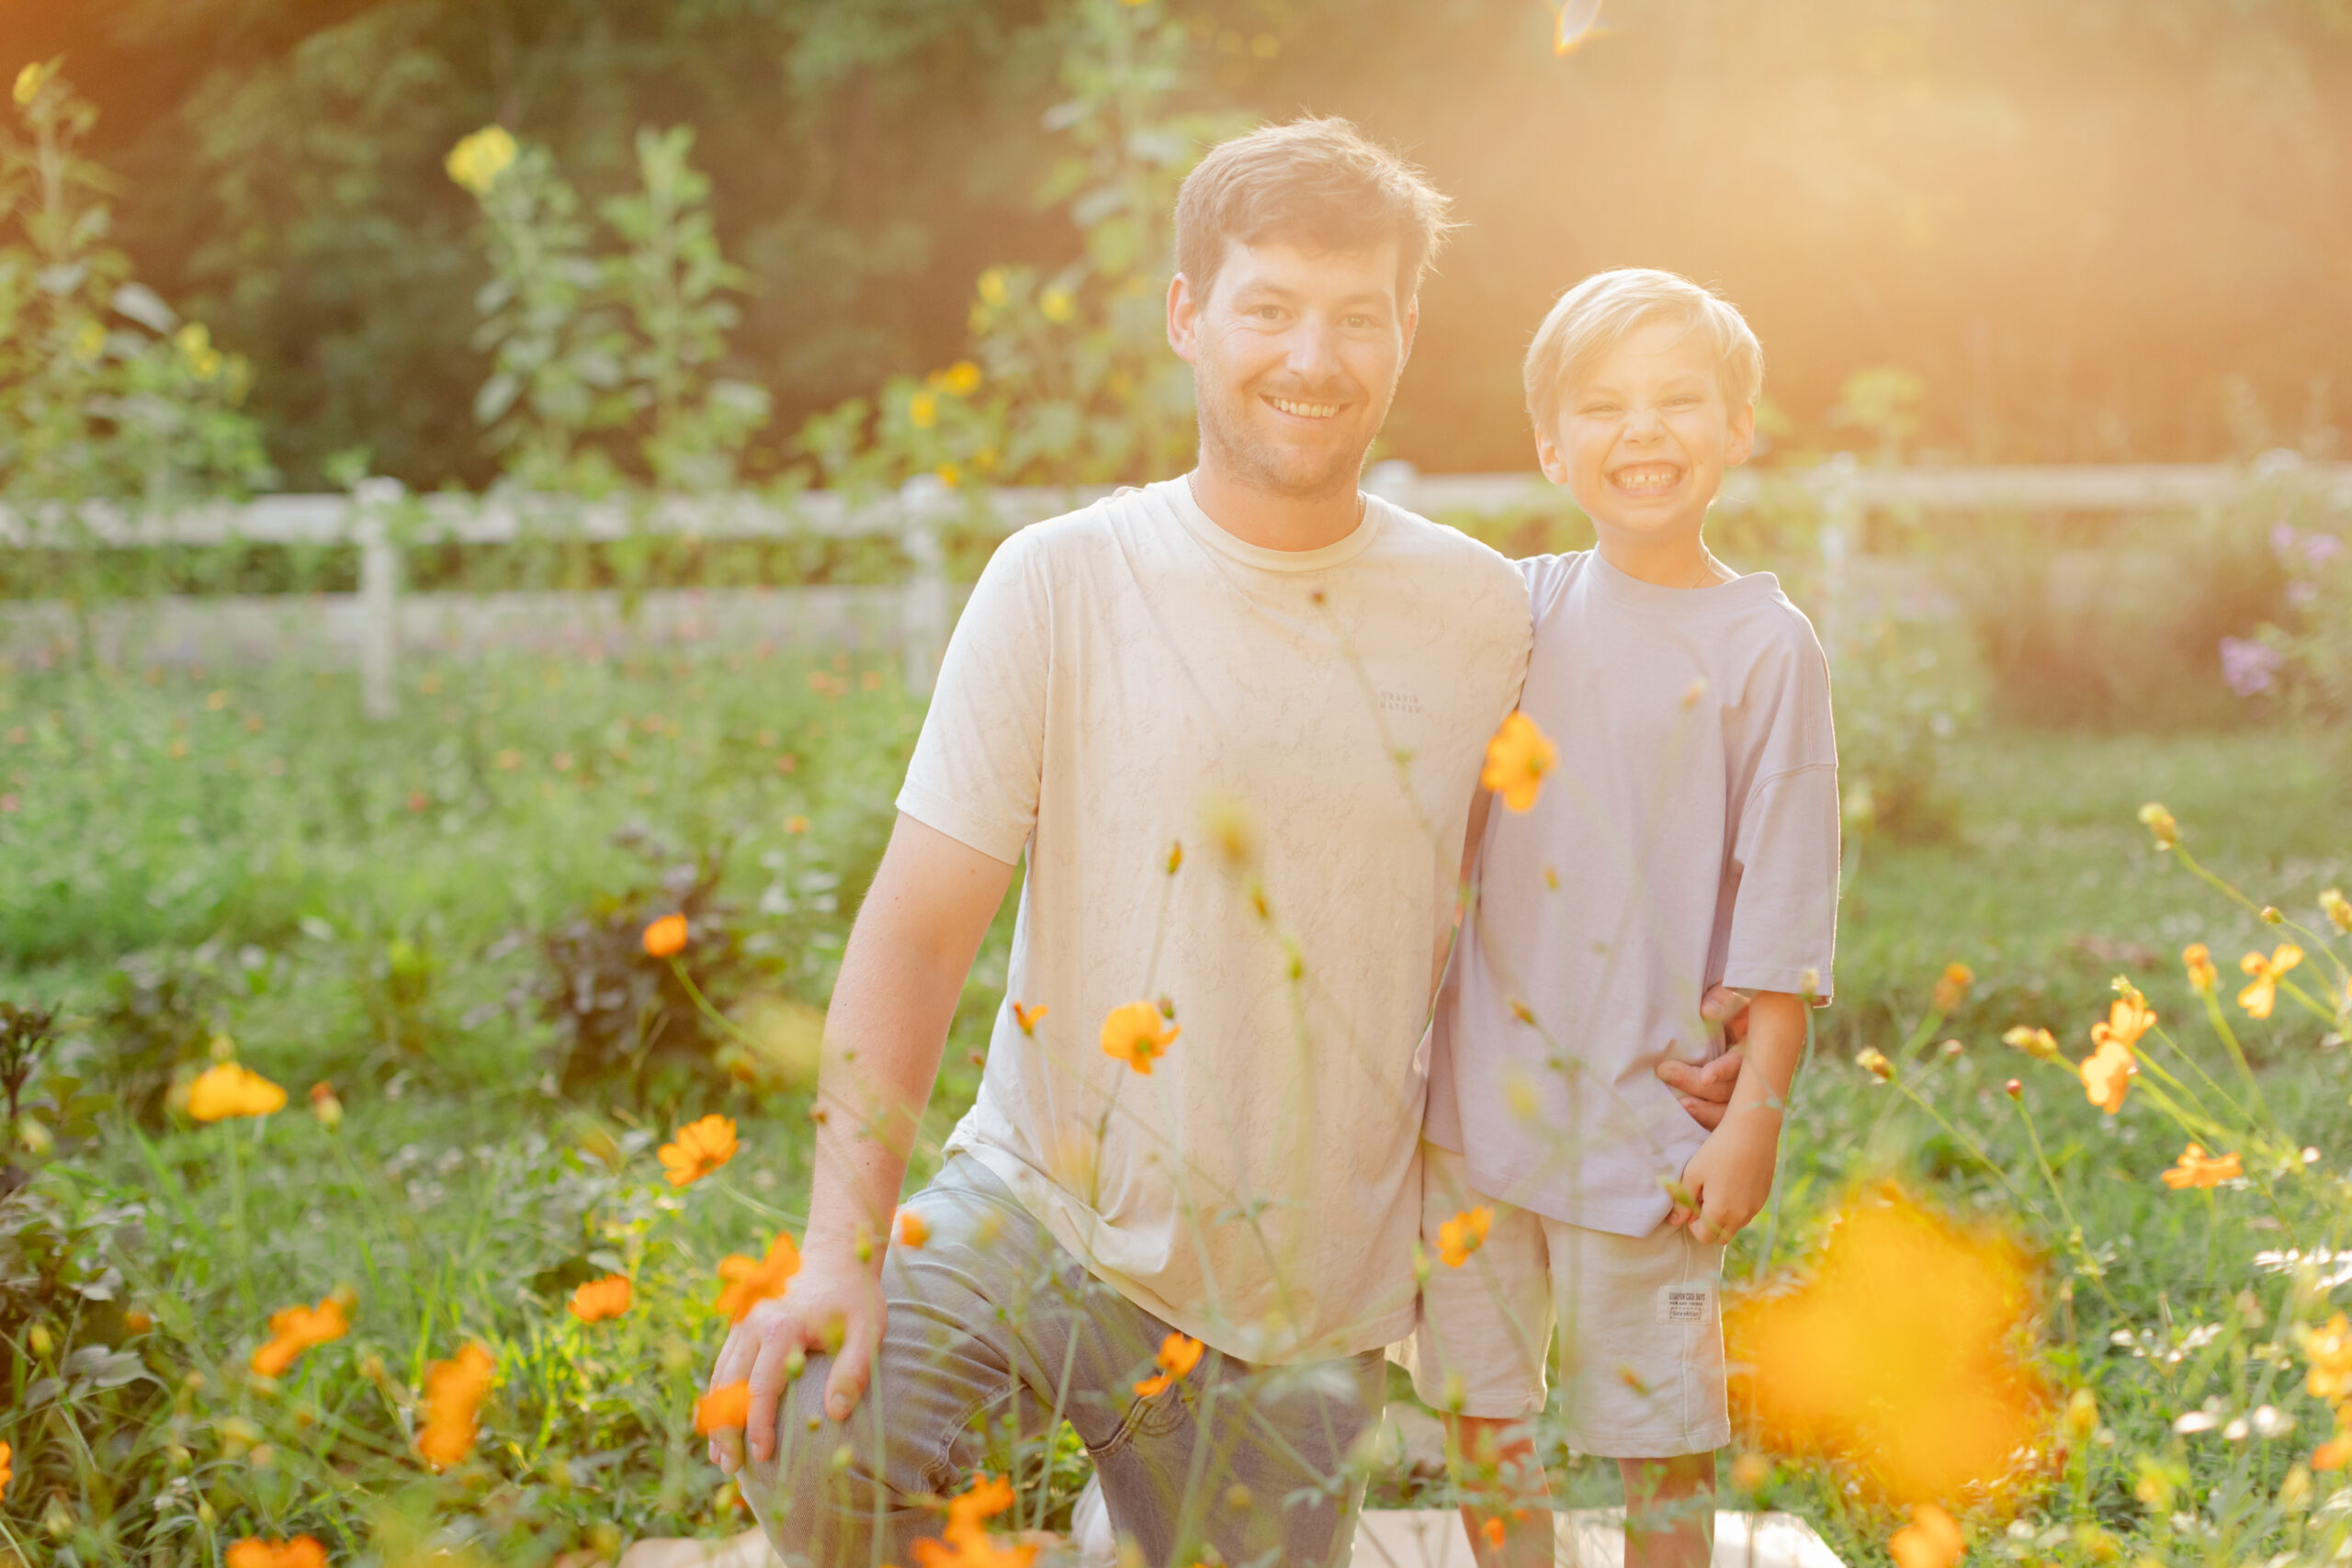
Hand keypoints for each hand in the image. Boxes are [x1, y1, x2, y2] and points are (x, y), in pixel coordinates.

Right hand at [702, 1245, 884, 1472]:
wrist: (835, 1255)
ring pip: (720, 1377)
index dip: (759, 1425)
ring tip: (720, 1457)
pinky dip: (717, 1397)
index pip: (762, 1386)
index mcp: (782, 1326)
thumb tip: (835, 1414)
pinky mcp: (740, 1326)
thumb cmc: (854, 1297)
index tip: (762, 1457)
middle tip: (731, 1469)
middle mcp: (754, 1323)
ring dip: (716, 1418)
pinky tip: (720, 1424)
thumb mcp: (867, 1328)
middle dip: (727, 1430)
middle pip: (730, 1386)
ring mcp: (743, 1323)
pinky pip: (722, 1365)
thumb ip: (854, 1370)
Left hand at [1655, 986, 1749, 1128]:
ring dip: (1703, 1110)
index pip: (1744, 1062)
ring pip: (1729, 1111)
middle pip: (1732, 1090)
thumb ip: (1724, 999)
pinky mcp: (1731, 1100)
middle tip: (1667, 1072)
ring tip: (1678, 1102)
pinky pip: (1722, 1118)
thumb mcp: (1734, 992)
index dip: (1725, 1070)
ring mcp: (1745, 1089)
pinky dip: (1704, 1118)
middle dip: (1698, 1086)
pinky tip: (1683, 1114)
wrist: (1735, 1013)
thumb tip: (1707, 1011)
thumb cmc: (1731, 1001)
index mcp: (1758, 1044)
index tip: (1706, 1077)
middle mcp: (1754, 1071)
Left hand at [1665, 1108, 1779, 1244]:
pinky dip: (1737, 1207)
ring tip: (1717, 1188)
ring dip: (1724, 1217)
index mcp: (1720, 1212)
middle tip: (1703, 1200)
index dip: (1693, 1225)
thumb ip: (1682, 1201)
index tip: (1691, 1205)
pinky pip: (1747, 1212)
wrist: (1752, 1131)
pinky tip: (1732, 1182)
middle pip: (1721, 1236)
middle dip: (1709, 1226)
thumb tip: (1674, 1221)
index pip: (1704, 1237)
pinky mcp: (1764, 1197)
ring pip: (1736, 1225)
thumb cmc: (1717, 1150)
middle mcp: (1741, 1215)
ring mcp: (1755, 1207)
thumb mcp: (1693, 1174)